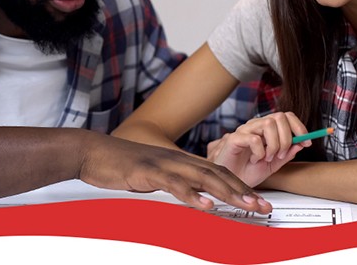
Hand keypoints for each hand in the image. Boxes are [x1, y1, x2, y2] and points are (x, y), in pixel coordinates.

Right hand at [78, 133, 272, 212]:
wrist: (93, 152)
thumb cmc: (121, 164)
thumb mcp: (154, 174)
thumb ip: (174, 182)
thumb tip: (193, 196)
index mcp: (180, 160)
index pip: (218, 171)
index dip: (240, 185)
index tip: (257, 199)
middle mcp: (177, 159)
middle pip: (218, 174)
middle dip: (243, 191)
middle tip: (263, 205)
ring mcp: (164, 164)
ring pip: (202, 177)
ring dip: (228, 192)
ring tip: (246, 204)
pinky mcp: (147, 172)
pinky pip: (174, 184)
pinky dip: (191, 195)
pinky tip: (205, 205)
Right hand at [206, 112, 309, 186]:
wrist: (230, 184)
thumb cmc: (248, 172)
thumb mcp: (273, 165)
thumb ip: (287, 153)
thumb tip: (302, 143)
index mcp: (266, 130)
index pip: (286, 116)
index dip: (299, 127)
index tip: (307, 142)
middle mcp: (256, 126)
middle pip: (279, 117)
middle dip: (286, 138)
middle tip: (282, 155)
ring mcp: (245, 131)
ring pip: (268, 124)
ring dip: (274, 145)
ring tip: (267, 158)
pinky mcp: (234, 138)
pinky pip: (254, 139)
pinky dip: (259, 152)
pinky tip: (254, 160)